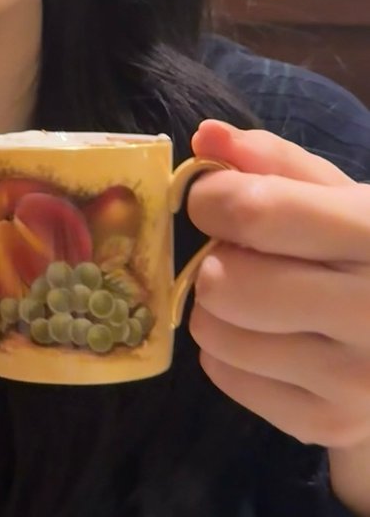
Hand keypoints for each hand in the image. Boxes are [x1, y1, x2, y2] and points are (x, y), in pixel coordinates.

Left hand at [186, 119, 369, 452]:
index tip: (218, 199)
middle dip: (216, 257)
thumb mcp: (337, 192)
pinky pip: (223, 374)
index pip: (255, 211)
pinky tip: (270, 335)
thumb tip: (205, 137)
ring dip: (218, 306)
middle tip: (244, 254)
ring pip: (215, 331)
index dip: (213, 198)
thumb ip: (271, 159)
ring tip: (260, 295)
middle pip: (224, 282)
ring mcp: (354, 380)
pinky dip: (228, 350)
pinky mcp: (327, 424)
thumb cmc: (364, 250)